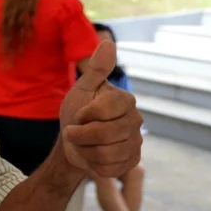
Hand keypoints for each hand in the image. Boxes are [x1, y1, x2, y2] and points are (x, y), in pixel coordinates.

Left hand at [58, 40, 143, 177]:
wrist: (74, 141)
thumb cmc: (77, 111)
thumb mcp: (82, 89)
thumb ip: (96, 69)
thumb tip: (107, 42)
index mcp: (125, 100)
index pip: (103, 110)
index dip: (83, 115)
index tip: (79, 114)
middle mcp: (136, 120)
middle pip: (104, 134)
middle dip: (80, 135)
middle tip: (75, 131)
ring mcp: (136, 142)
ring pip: (106, 154)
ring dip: (85, 150)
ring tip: (84, 143)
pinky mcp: (131, 162)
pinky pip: (109, 169)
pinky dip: (93, 165)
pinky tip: (92, 156)